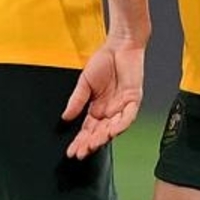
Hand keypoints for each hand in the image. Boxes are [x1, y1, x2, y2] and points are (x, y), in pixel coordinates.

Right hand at [61, 36, 144, 159]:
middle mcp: (110, 111)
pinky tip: (110, 132)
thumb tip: (65, 118)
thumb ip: (76, 101)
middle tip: (79, 153)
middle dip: (89, 144)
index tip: (71, 151)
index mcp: (97, 108)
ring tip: (91, 145)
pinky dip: (120, 125)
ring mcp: (122, 107)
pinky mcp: (133, 101)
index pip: (88, 129)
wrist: (119, 45)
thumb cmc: (104, 61)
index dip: (80, 140)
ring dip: (103, 138)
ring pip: (113, 129)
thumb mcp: (84, 82)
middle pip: (99, 133)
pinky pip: (128, 117)